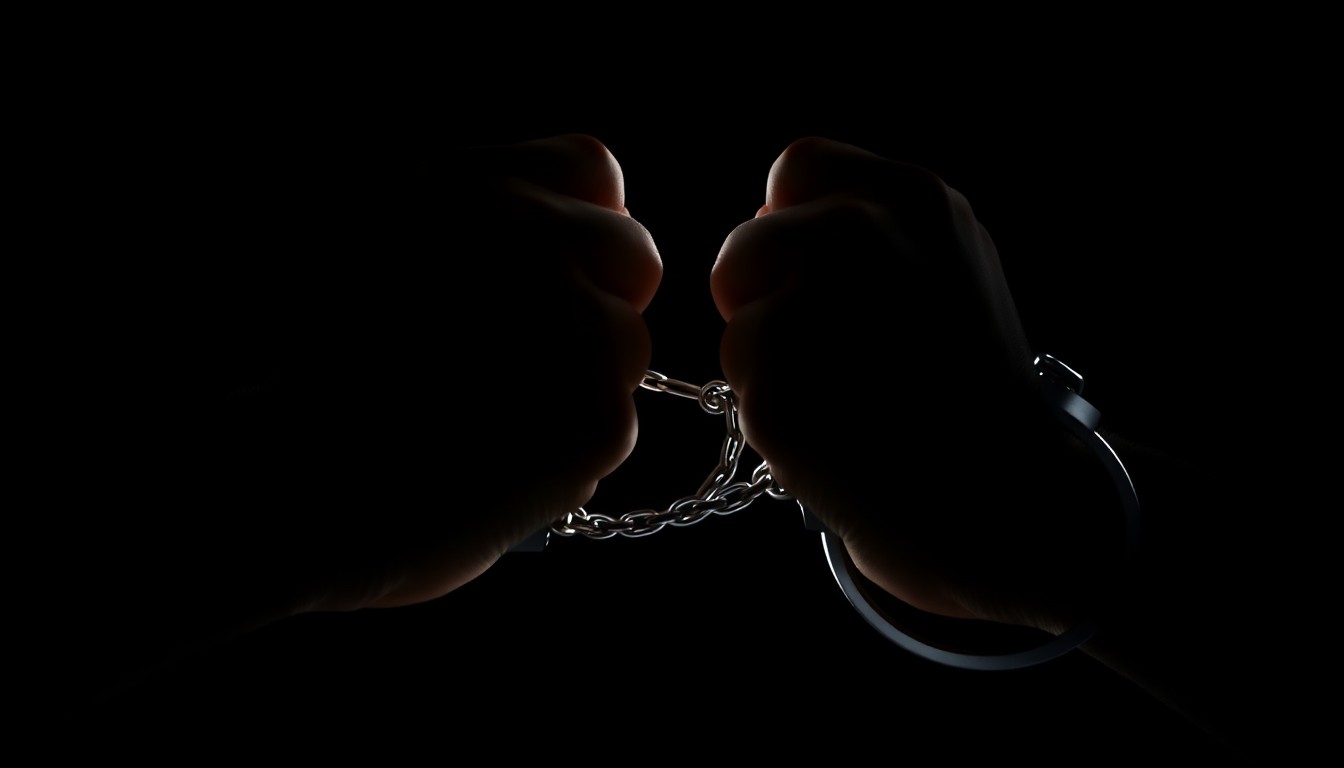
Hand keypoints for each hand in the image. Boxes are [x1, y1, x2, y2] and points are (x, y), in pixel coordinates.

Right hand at [232, 134, 661, 611]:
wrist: (265, 490)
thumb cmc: (287, 385)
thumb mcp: (368, 250)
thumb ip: (464, 238)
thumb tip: (550, 260)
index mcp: (466, 185)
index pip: (591, 170)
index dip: (573, 232)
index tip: (534, 280)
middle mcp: (532, 237)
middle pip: (632, 255)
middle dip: (593, 305)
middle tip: (518, 365)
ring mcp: (574, 324)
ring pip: (628, 350)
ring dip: (579, 386)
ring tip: (484, 426)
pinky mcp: (598, 416)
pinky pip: (610, 431)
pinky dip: (564, 460)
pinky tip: (488, 475)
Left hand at [711, 138, 1114, 631]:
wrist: (1006, 496)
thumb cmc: (971, 385)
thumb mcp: (950, 266)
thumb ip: (870, 227)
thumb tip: (766, 214)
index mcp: (913, 197)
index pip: (798, 166)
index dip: (794, 223)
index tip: (825, 278)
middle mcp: (859, 235)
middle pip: (747, 245)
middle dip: (769, 300)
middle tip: (839, 357)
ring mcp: (816, 305)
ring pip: (739, 320)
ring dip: (770, 364)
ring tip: (848, 398)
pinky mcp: (777, 379)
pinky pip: (739, 384)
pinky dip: (773, 416)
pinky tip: (837, 435)